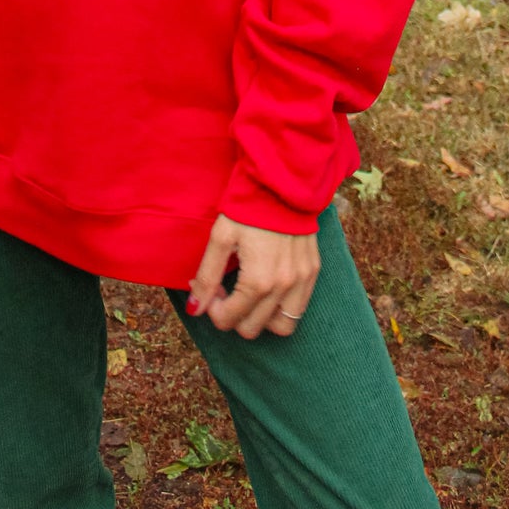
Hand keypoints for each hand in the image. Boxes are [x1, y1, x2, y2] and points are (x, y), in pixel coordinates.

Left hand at [186, 214, 319, 339]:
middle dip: (234, 314)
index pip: (230, 319)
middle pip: (252, 328)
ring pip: (282, 326)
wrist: (282, 180)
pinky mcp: (313, 271)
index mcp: (258, 281)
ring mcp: (302, 280)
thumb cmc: (248, 206)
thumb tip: (195, 308)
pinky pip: (299, 307)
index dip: (213, 309)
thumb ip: (207, 276)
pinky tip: (269, 288)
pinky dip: (282, 307)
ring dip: (261, 318)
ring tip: (250, 294)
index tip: (212, 288)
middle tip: (227, 289)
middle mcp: (283, 287)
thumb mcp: (221, 237)